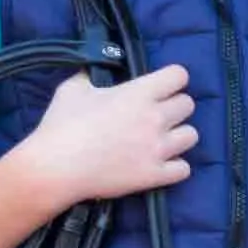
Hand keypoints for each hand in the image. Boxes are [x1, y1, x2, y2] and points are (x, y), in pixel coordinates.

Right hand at [18, 63, 196, 212]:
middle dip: (175, 107)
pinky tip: (161, 164)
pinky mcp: (154, 175)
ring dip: (179, 135)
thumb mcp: (73, 88)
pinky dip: (175, 167)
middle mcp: (155, 118)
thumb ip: (91, 76)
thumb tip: (96, 72)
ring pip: (192, 136)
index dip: (172, 79)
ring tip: (162, 139)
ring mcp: (158, 149)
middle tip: (157, 114)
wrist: (55, 168)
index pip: (179, 75)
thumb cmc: (62, 125)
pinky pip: (184, 169)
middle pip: (188, 105)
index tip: (161, 87)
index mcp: (139, 93)